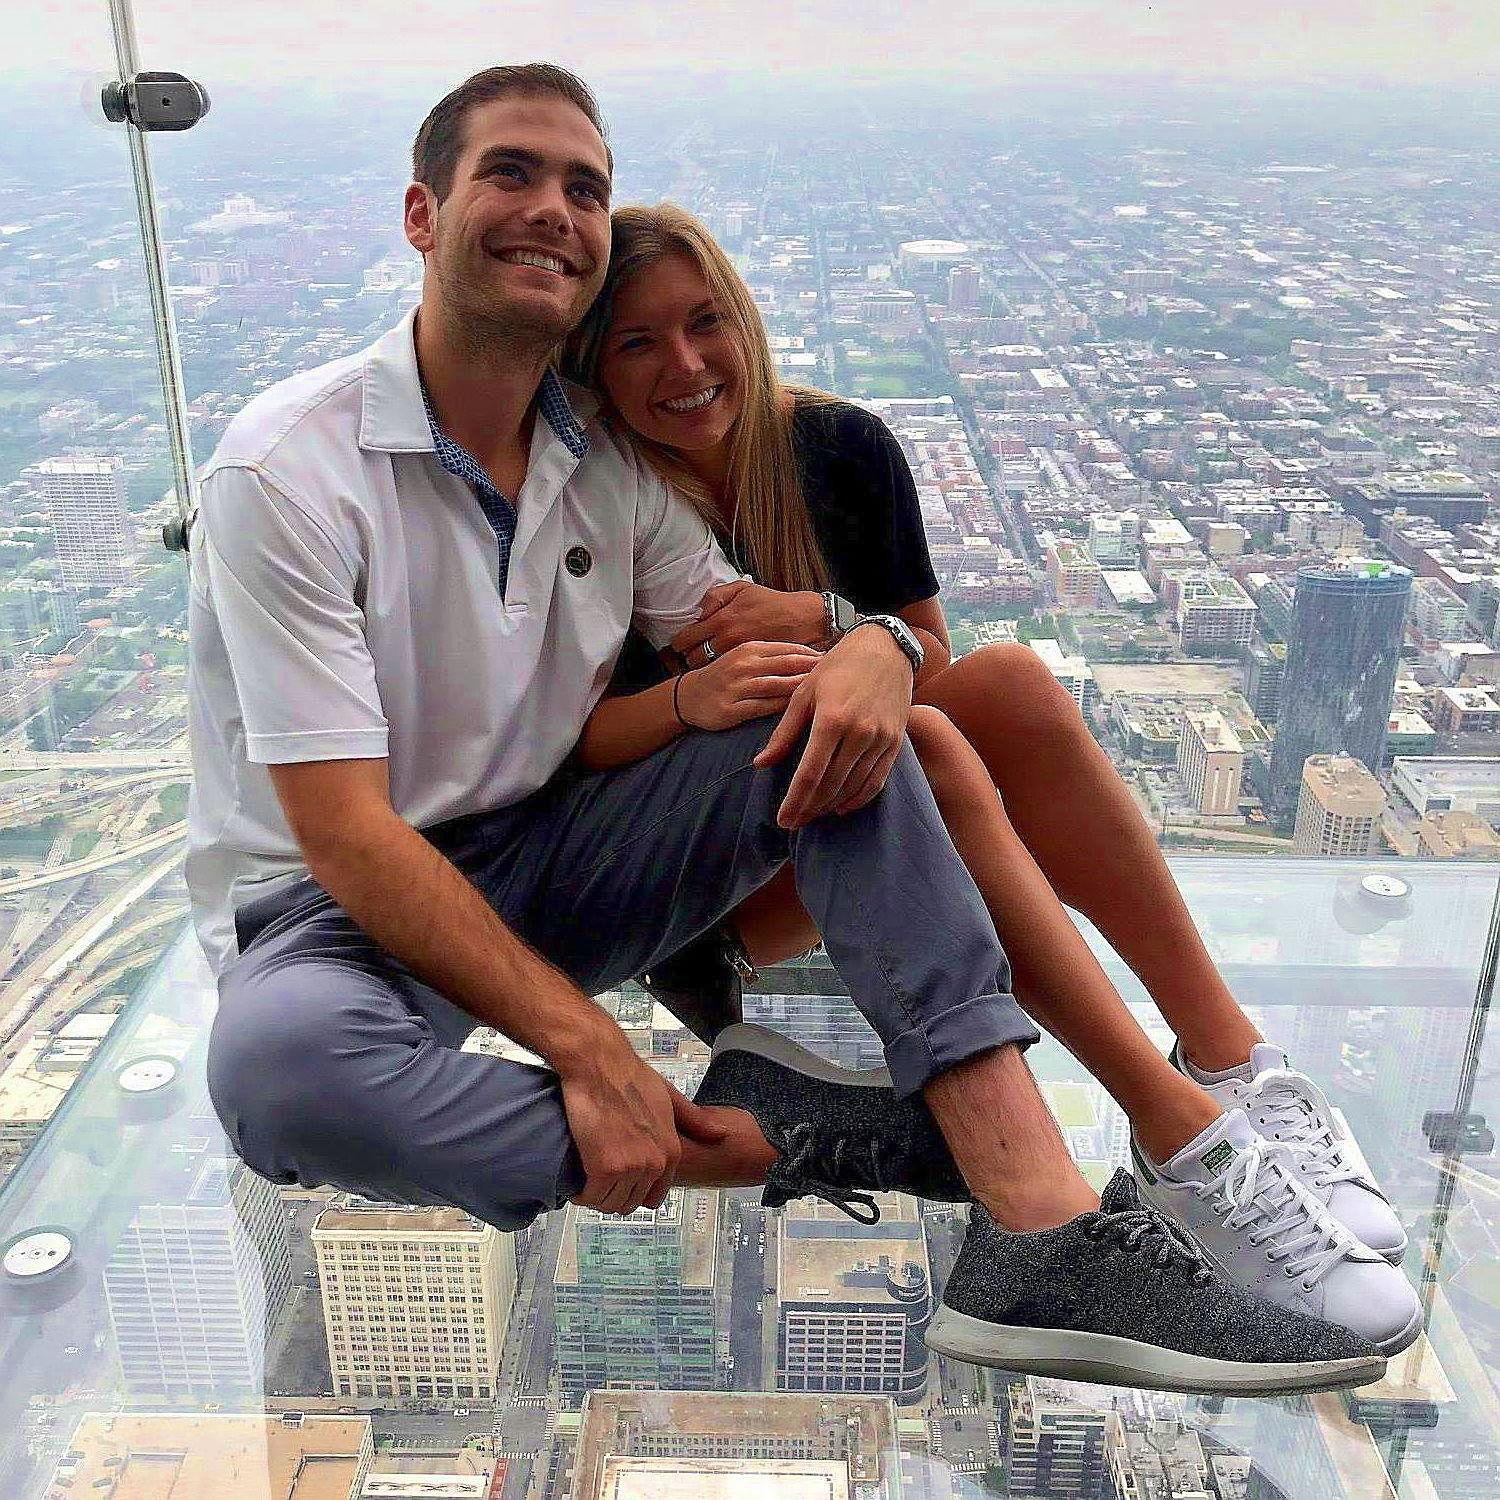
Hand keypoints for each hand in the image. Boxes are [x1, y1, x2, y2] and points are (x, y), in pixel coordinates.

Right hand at [557, 1017, 695, 1214]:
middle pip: (630, 1203)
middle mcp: (654, 1163)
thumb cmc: (628, 1075)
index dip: (633, 1190)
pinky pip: (589, 1196)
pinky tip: (576, 1177)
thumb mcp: (668, 1096)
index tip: (619, 1179)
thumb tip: (720, 1133)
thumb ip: (693, 1119)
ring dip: (594, 1194)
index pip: (654, 1196)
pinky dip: (579, 1191)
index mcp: (670, 1151)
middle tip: (597, 1176)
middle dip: (612, 1193)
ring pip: (609, 1203)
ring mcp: (631, 1167)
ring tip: (585, 1175)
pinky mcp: (604, 1168)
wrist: (599, 1064)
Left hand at [670, 581, 825, 665]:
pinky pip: (727, 672)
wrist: (803, 618)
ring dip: (705, 666)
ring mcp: (739, 655)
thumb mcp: (742, 588)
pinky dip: (722, 671)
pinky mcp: (751, 666)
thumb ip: (715, 597)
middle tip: (691, 656)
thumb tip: (699, 612)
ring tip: (707, 662)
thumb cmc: (773, 602)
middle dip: (690, 658)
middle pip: (694, 658)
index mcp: (722, 619)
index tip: (679, 645)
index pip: (687, 638)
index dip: (679, 643)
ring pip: (710, 668)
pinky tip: (724, 668)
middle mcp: (727, 638)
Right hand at [676, 641, 821, 731]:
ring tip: (824, 693)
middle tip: (837, 676)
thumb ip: (773, 657)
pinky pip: (763, 707)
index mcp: (749, 648)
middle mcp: (744, 664)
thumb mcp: (745, 658)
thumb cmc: (724, 677)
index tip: (835, 660)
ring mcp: (737, 687)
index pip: (788, 649)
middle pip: (787, 664)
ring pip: (777, 685)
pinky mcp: (732, 709)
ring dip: (801, 688)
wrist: (688, 696)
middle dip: (813, 669)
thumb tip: (809, 657)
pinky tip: (798, 712)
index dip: (813, 655)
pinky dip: (782, 708)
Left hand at [752, 625, 913, 827]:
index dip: (795, 801)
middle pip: (831, 785)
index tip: (783, 819)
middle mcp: (859, 732)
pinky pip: (877, 780)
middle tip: (794, 822)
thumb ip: (784, 732)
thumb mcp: (804, 693)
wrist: (885, 648)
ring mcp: (881, 739)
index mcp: (831, 719)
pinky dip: (859, 798)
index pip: (809, 773)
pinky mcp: (895, 742)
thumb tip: (760, 764)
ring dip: (832, 805)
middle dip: (810, 808)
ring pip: (854, 786)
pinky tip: (843, 805)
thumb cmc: (838, 666)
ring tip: (814, 814)